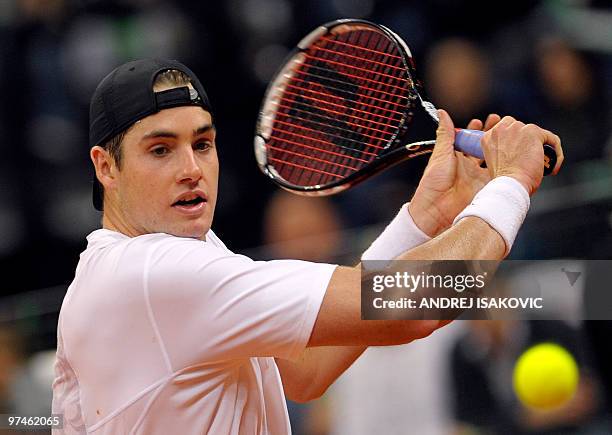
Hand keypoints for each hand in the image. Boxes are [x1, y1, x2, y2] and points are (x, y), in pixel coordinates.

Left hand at [409, 109, 498, 236]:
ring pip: (493, 160)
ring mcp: (477, 178)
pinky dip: (505, 166)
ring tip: (509, 135)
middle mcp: (467, 167)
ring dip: (501, 148)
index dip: (475, 131)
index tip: (482, 120)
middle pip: (483, 149)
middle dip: (492, 136)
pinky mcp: (485, 188)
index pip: (468, 141)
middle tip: (501, 124)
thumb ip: (445, 134)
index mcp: (455, 158)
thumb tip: (442, 113)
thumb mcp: (440, 154)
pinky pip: (497, 176)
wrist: (435, 210)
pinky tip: (512, 155)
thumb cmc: (433, 183)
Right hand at [481, 116, 562, 194]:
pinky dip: (556, 154)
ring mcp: (517, 129)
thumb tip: (519, 151)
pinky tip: (553, 168)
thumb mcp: (496, 163)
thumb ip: (503, 151)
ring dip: (541, 148)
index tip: (520, 155)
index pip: (506, 129)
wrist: (510, 185)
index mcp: (488, 137)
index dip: (515, 141)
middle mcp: (500, 129)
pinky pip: (552, 139)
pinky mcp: (533, 132)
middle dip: (527, 142)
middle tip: (530, 160)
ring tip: (542, 166)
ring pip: (537, 133)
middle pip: (521, 128)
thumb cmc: (504, 182)